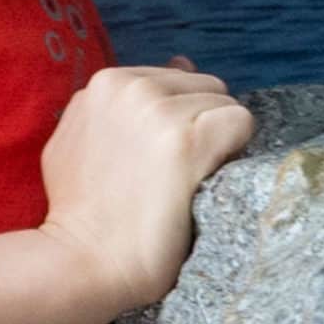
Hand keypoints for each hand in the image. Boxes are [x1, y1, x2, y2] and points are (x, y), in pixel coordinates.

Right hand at [39, 64, 254, 319]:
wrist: (83, 261)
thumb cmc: (83, 214)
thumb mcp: (84, 140)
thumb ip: (123, 104)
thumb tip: (180, 61)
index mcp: (105, 82)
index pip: (174, 82)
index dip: (179, 121)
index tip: (160, 161)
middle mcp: (130, 86)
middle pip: (204, 88)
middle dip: (203, 125)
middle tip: (179, 174)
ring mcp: (158, 111)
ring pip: (225, 105)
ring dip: (220, 142)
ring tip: (189, 182)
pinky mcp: (188, 140)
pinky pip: (241, 123)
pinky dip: (237, 152)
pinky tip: (209, 181)